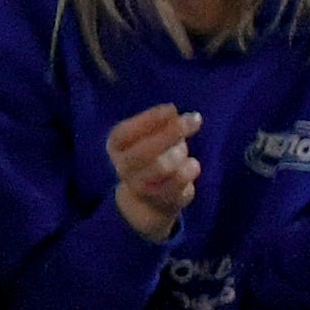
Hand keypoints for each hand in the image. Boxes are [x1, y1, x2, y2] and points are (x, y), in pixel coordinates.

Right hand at [113, 101, 202, 241]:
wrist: (147, 201)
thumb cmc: (151, 159)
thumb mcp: (150, 137)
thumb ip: (163, 125)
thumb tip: (187, 116)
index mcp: (116, 146)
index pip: (127, 131)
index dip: (150, 119)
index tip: (172, 108)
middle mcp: (123, 166)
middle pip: (145, 151)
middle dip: (171, 133)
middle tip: (194, 119)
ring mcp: (140, 186)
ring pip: (163, 166)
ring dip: (180, 153)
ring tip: (184, 150)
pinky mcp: (160, 198)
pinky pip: (180, 180)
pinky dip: (191, 168)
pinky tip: (191, 164)